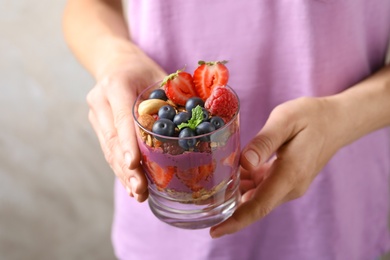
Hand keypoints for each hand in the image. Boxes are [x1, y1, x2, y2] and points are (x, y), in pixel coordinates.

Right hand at [86, 51, 165, 201]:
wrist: (114, 62)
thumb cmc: (141, 69)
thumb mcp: (158, 75)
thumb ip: (173, 97)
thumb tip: (199, 123)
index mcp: (116, 85)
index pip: (121, 117)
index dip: (127, 142)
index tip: (134, 165)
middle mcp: (100, 101)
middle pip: (112, 139)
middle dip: (126, 168)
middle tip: (140, 189)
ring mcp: (96, 115)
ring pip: (108, 149)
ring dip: (123, 174)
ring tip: (138, 193)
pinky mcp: (98, 125)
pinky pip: (109, 150)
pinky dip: (121, 168)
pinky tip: (131, 184)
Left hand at [210, 96, 347, 236]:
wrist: (336, 121)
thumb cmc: (311, 117)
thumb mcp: (285, 120)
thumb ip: (263, 143)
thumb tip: (244, 163)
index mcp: (289, 174)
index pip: (259, 206)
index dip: (235, 221)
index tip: (215, 231)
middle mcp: (290, 186)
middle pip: (255, 205)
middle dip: (228, 207)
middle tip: (202, 199)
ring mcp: (290, 185)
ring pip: (257, 196)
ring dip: (236, 192)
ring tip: (212, 182)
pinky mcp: (288, 179)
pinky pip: (263, 187)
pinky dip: (246, 183)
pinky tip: (233, 170)